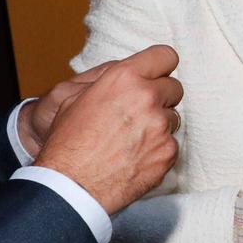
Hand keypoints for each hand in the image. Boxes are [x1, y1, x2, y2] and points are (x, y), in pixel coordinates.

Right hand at [34, 45, 182, 215]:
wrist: (71, 186)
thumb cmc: (68, 143)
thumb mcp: (76, 98)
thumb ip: (109, 82)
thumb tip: (126, 75)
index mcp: (124, 78)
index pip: (164, 56)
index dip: (160, 66)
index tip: (155, 75)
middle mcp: (147, 98)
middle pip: (174, 87)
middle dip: (160, 97)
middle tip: (140, 112)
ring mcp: (161, 127)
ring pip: (173, 118)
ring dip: (159, 125)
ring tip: (132, 139)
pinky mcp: (168, 153)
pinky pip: (171, 145)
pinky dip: (158, 150)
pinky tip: (136, 157)